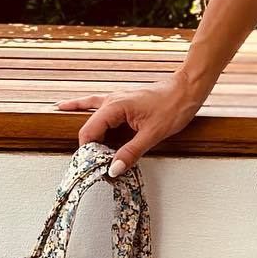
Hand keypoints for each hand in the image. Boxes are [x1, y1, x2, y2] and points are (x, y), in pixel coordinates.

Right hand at [56, 72, 205, 175]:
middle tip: (95, 167)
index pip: (88, 133)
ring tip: (82, 154)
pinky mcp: (122, 102)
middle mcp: (111, 101)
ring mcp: (115, 100)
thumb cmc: (174, 105)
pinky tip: (68, 107)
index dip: (88, 152)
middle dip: (90, 148)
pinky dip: (83, 109)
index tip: (94, 168)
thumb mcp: (153, 134)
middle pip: (89, 128)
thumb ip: (131, 152)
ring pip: (91, 118)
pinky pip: (97, 107)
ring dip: (89, 136)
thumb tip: (114, 169)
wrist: (187, 88)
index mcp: (115, 106)